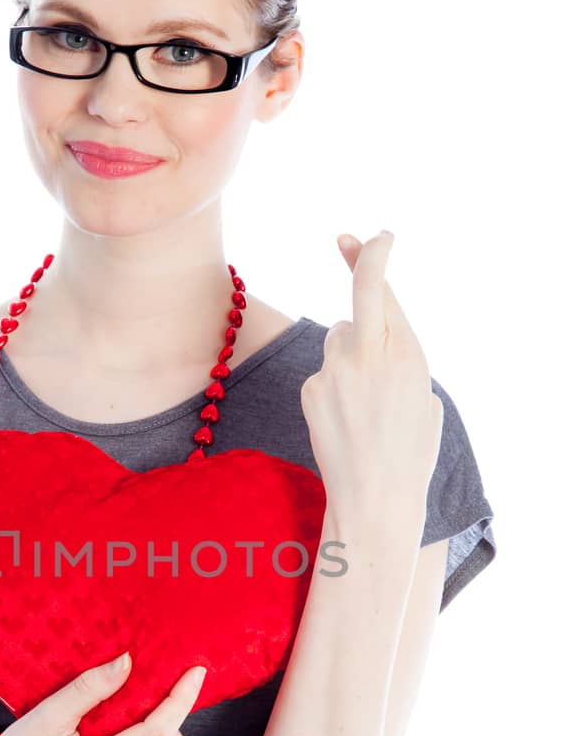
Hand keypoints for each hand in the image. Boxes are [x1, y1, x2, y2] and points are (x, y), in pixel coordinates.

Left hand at [299, 230, 443, 521]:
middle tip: (345, 236)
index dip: (375, 255)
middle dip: (358, 258)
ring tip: (365, 403)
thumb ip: (400, 359)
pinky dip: (335, 384)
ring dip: (350, 353)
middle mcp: (370, 355)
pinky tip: (347, 417)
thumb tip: (370, 337)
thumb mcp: (425, 398)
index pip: (384, 289)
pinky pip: (324, 370)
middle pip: (359, 292)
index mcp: (409, 354)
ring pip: (339, 337)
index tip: (375, 237)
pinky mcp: (311, 389)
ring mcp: (335, 370)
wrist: (375, 498)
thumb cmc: (409, 452)